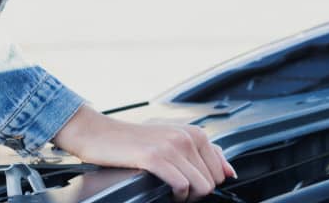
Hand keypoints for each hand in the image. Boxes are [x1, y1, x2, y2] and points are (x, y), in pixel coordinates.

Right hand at [53, 105, 235, 201]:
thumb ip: (204, 153)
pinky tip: (164, 190)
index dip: (206, 184)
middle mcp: (186, 137)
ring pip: (201, 187)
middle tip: (177, 189)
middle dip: (197, 192)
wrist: (99, 134)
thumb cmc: (134, 140)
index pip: (220, 171)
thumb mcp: (172, 139)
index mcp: (194, 132)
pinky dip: (177, 196)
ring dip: (187, 196)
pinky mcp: (155, 158)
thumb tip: (229, 172)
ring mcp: (171, 146)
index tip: (190, 185)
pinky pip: (182, 186)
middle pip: (212, 182)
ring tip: (172, 191)